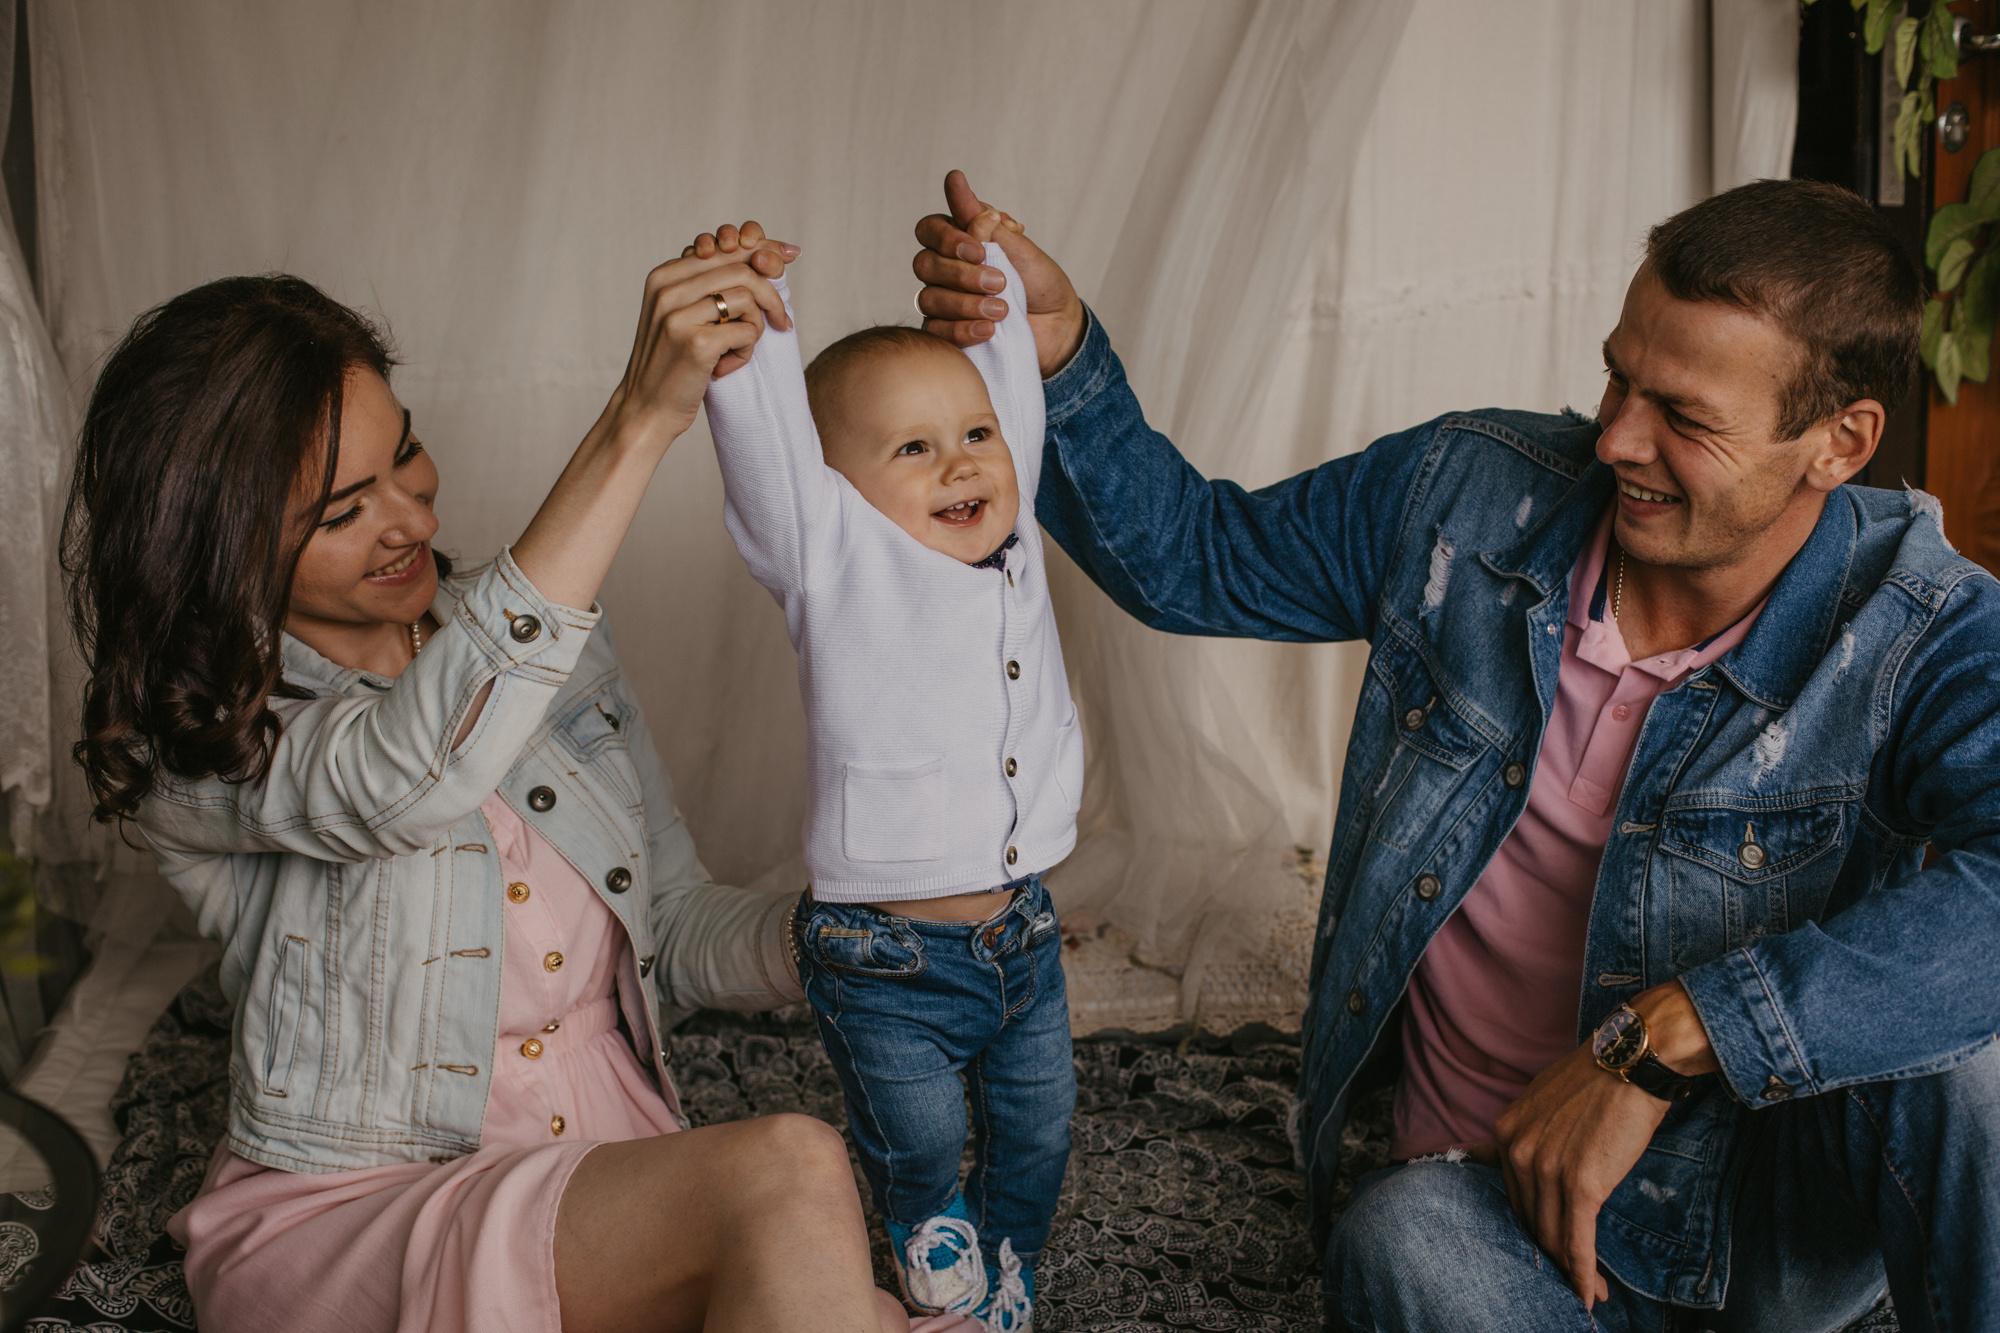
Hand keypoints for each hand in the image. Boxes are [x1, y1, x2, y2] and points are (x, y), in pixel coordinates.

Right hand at [602, 220, 799, 453]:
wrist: (645, 410)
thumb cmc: (673, 363)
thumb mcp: (682, 315)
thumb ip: (709, 286)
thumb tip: (766, 256)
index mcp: (664, 276)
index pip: (725, 248)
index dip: (764, 250)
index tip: (791, 255)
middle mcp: (668, 289)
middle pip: (742, 269)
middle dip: (772, 295)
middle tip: (783, 322)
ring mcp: (679, 314)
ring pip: (748, 299)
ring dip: (755, 328)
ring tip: (737, 351)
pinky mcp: (696, 342)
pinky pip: (747, 332)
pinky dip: (746, 352)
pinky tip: (725, 368)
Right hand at [913, 170, 1085, 376]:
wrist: (1057, 324)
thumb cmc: (1039, 282)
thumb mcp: (1020, 247)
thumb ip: (986, 222)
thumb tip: (956, 183)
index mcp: (959, 241)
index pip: (929, 229)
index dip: (947, 239)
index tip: (980, 249)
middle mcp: (944, 269)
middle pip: (925, 264)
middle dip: (961, 274)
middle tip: (999, 283)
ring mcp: (942, 301)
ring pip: (930, 298)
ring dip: (966, 303)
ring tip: (1003, 310)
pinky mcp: (947, 332)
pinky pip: (937, 330)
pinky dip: (962, 330)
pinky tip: (989, 330)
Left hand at [1491, 982, 1715, 1308]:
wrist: (1634, 1062)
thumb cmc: (1596, 1080)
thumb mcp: (1539, 1100)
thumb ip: (1517, 1134)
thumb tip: (1478, 1154)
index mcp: (1506, 1132)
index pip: (1515, 1196)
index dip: (1535, 1227)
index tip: (1552, 1248)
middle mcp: (1518, 1152)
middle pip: (1532, 1221)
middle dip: (1554, 1255)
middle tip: (1578, 1280)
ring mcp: (1546, 1169)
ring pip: (1554, 1236)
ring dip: (1574, 1272)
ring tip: (1597, 1293)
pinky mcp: (1581, 1184)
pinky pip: (1577, 1241)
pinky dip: (1584, 1275)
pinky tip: (1591, 1296)